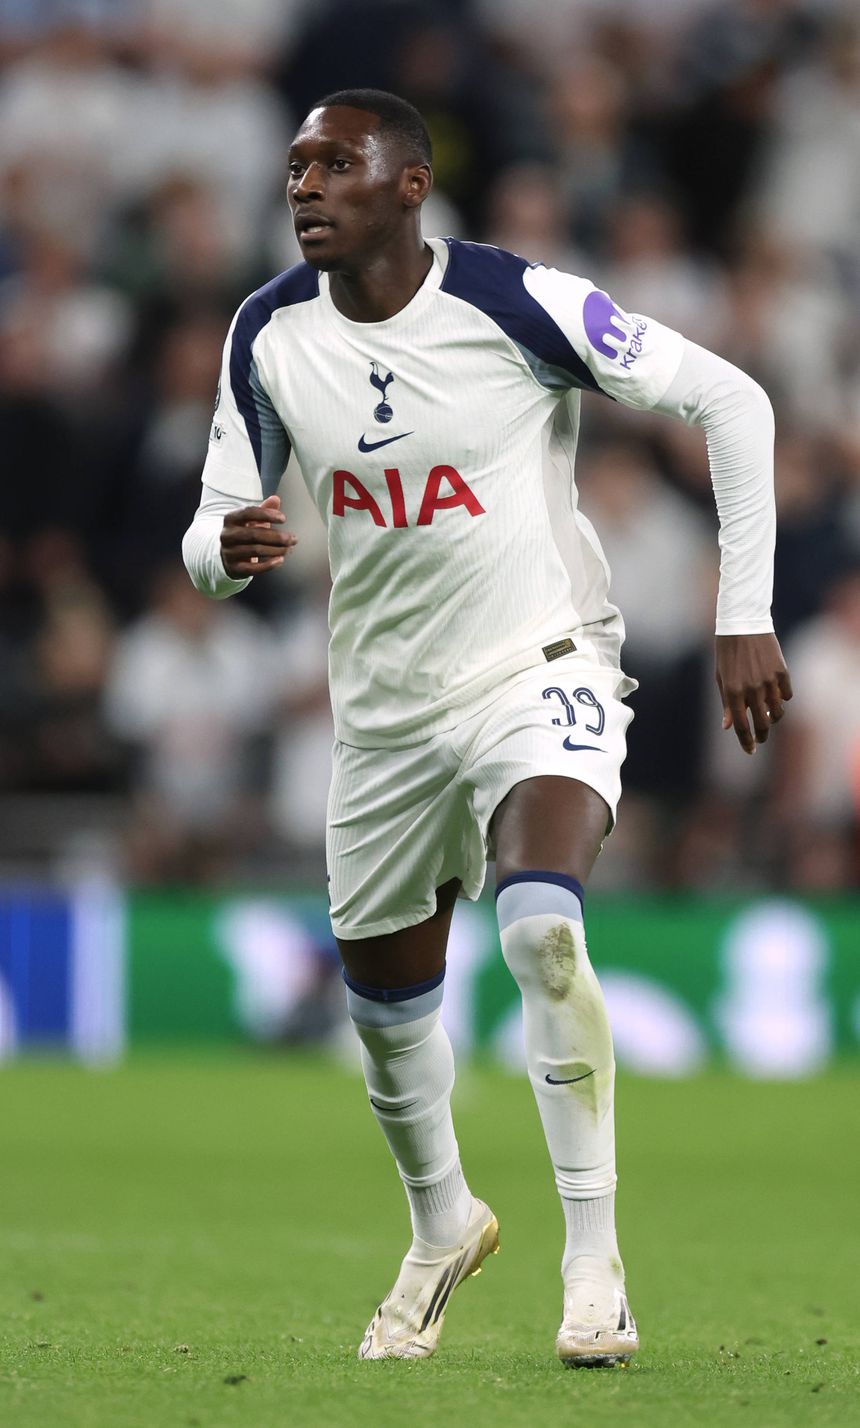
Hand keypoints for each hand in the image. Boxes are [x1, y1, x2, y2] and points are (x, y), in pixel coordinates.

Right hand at [220, 495, 296, 577]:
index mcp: (230, 519)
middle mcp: (227, 535)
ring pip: (256, 550)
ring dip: (276, 550)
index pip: (249, 513)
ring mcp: (229, 552)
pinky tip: (280, 560)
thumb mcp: (252, 520)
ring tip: (289, 549)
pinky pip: (253, 568)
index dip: (267, 514)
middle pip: (255, 534)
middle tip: (292, 539)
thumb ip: (264, 509)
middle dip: (277, 537)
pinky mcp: (234, 568)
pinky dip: (269, 564)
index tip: (283, 519)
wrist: (227, 556)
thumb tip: (275, 499)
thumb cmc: (244, 534)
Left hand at [715, 633, 792, 754]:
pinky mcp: (782, 671)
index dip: (746, 742)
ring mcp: (769, 680)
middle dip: (762, 735)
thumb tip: (728, 726)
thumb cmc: (726, 651)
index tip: (749, 751)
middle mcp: (752, 689)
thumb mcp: (721, 677)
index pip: (741, 726)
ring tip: (768, 717)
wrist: (743, 623)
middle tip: (760, 739)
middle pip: (762, 723)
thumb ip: (726, 703)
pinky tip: (777, 697)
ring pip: (777, 711)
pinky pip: (787, 694)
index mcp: (733, 692)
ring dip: (773, 718)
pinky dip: (782, 699)